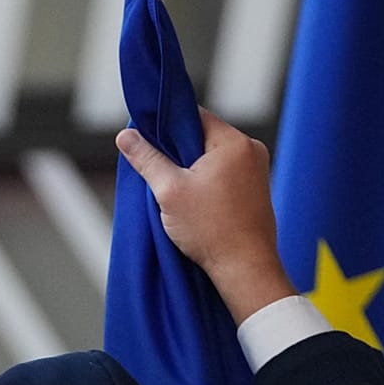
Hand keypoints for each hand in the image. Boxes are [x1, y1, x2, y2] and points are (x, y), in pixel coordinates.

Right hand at [116, 108, 295, 323]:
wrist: (245, 268)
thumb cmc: (211, 230)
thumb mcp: (169, 191)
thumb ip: (147, 159)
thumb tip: (126, 135)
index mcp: (234, 142)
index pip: (194, 116)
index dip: (167, 126)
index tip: (148, 143)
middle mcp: (251, 150)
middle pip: (203, 137)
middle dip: (178, 153)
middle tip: (159, 174)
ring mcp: (257, 170)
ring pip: (212, 158)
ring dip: (191, 170)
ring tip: (176, 193)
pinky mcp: (256, 189)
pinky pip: (224, 174)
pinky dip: (206, 183)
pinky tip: (194, 203)